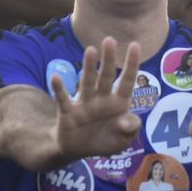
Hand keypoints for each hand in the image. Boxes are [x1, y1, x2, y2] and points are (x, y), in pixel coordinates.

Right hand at [53, 38, 140, 160]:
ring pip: (87, 83)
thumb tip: (125, 120)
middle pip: (106, 77)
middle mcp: (101, 99)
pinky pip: (63, 100)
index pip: (127, 81)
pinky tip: (56, 77)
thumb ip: (131, 129)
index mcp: (118, 103)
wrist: (78, 150)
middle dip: (108, 60)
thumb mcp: (124, 140)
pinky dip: (59, 89)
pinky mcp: (68, 113)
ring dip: (89, 68)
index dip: (132, 64)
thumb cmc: (105, 140)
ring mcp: (84, 104)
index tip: (135, 45)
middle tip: (109, 40)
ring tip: (91, 50)